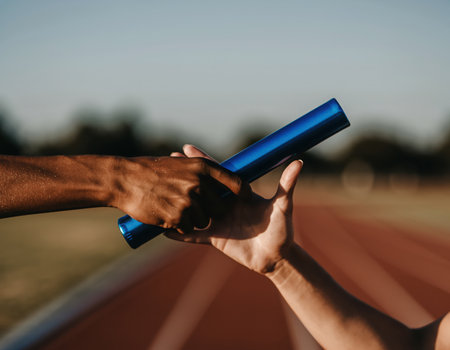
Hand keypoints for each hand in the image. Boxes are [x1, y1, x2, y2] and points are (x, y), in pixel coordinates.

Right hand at [112, 156, 250, 232]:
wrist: (125, 179)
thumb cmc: (153, 170)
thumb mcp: (182, 164)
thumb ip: (203, 171)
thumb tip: (223, 180)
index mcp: (204, 167)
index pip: (237, 183)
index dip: (243, 192)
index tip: (246, 198)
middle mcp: (200, 183)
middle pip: (221, 207)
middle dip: (212, 210)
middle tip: (197, 206)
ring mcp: (189, 202)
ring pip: (204, 221)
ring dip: (195, 220)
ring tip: (177, 208)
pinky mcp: (177, 218)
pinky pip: (188, 229)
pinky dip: (181, 227)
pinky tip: (169, 217)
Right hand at [166, 145, 302, 273]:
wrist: (276, 257)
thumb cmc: (282, 229)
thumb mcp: (282, 206)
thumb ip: (287, 184)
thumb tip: (299, 161)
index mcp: (237, 193)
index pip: (216, 173)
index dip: (202, 160)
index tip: (186, 148)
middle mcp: (225, 205)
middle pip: (199, 187)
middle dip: (183, 176)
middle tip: (165, 163)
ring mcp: (218, 221)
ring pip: (192, 208)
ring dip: (177, 201)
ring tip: (158, 191)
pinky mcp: (215, 239)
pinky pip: (193, 236)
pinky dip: (179, 233)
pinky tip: (163, 229)